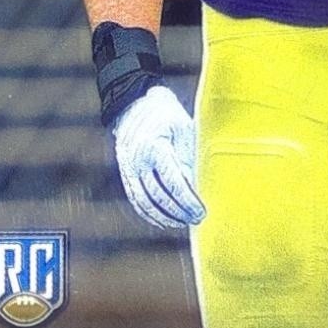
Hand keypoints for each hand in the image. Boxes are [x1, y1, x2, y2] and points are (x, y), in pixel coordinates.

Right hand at [112, 85, 205, 230]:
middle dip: (179, 212)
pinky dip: (149, 213)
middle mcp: (137, 161)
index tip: (201, 212)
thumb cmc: (167, 116)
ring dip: (164, 217)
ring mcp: (128, 169)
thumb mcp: (183, 130)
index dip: (188, 202)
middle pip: (159, 197)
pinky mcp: (125, 174)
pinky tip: (163, 220)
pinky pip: (136, 199)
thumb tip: (196, 190)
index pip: (173, 184)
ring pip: (145, 202)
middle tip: (197, 219)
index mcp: (154, 148)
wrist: (136, 105)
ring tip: (183, 222)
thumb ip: (187, 160)